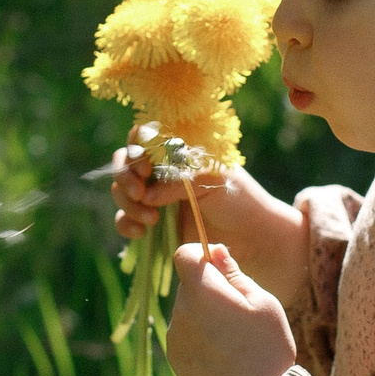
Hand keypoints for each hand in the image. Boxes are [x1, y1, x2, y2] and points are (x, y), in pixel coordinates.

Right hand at [108, 125, 308, 311]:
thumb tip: (146, 194)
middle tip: (140, 195)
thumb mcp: (212, 181)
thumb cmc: (239, 199)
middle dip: (125, 177)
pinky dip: (126, 224)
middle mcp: (162, 170)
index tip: (145, 168)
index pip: (143, 137)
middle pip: (125, 163)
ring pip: (121, 192)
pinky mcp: (151, 224)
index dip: (136, 149)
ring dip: (127, 204)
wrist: (253, 238)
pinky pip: (125, 220)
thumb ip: (178, 182)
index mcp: (178, 151)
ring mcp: (154, 197)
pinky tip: (141, 233)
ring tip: (151, 221)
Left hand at [163, 243, 297, 375]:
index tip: (221, 266)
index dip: (202, 254)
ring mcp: (174, 338)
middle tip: (239, 312)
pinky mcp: (174, 359)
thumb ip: (234, 273)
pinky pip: (185, 334)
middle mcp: (180, 313)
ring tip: (234, 338)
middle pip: (188, 285)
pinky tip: (224, 354)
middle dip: (209, 288)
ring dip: (204, 313)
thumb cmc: (267, 348)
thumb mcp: (262, 303)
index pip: (184, 255)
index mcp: (201, 293)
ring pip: (187, 310)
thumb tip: (215, 251)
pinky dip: (200, 335)